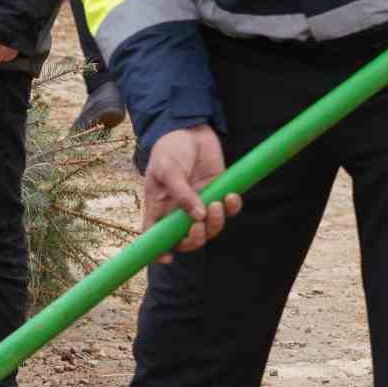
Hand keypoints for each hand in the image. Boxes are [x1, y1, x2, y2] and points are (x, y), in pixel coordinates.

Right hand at [142, 124, 241, 262]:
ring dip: (216, 223)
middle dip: (196, 239)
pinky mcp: (218, 194)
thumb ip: (181, 193)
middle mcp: (180, 211)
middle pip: (187, 240)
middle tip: (201, 225)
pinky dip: (232, 208)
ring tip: (218, 203)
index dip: (158, 252)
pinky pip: (228, 211)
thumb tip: (197, 216)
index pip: (154, 236)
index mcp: (160, 207)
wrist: (190, 128)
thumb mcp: (167, 168)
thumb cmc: (170, 148)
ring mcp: (200, 204)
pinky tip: (232, 195)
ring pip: (211, 229)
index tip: (167, 258)